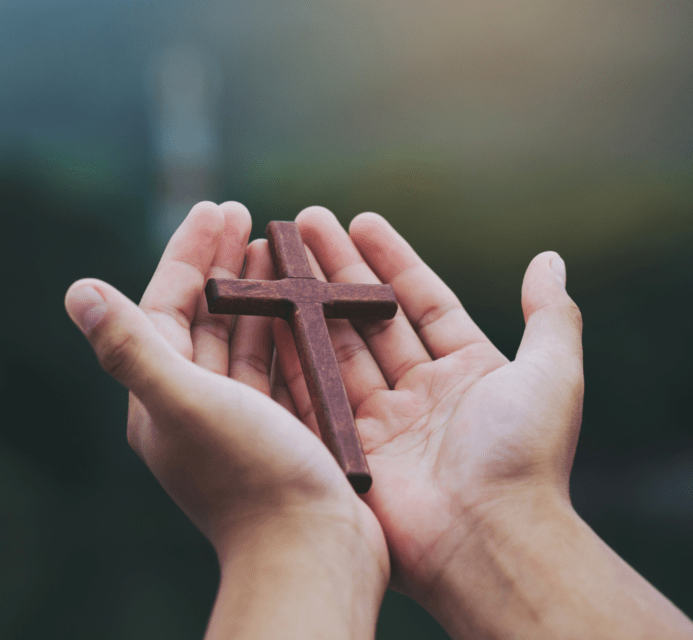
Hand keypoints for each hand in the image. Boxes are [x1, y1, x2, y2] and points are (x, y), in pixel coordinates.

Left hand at [65, 202, 387, 638]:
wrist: (311, 554)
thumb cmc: (250, 477)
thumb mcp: (185, 404)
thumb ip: (130, 349)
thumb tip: (77, 290)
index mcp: (160, 398)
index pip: (165, 307)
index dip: (187, 254)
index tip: (215, 207)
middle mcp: (192, 406)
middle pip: (203, 318)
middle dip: (221, 265)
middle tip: (245, 215)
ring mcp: (237, 420)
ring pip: (241, 338)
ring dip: (255, 292)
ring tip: (277, 248)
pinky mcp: (279, 431)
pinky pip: (276, 364)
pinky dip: (285, 328)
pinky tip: (305, 303)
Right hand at [278, 207, 692, 638]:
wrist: (485, 540)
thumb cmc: (522, 456)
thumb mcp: (552, 375)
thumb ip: (550, 316)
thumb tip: (549, 260)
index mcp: (467, 372)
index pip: (421, 301)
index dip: (392, 260)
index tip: (361, 220)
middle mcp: (419, 394)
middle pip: (369, 317)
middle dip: (337, 269)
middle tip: (303, 222)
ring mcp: (378, 422)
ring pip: (335, 346)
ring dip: (306, 300)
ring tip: (276, 254)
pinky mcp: (343, 447)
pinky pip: (312, 389)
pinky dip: (289, 351)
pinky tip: (266, 310)